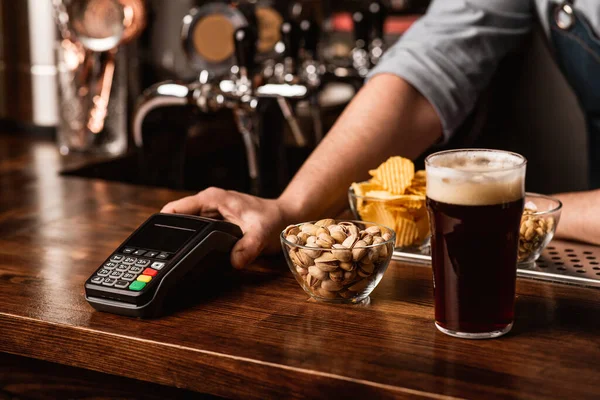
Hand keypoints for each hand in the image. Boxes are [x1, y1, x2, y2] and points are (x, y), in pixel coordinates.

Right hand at [161, 188, 290, 267]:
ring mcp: (210, 215)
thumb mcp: (262, 232)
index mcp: (212, 199)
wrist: (285, 218)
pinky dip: (192, 245)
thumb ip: (248, 246)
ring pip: (185, 229)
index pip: (175, 209)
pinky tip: (192, 258)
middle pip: (176, 221)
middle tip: (165, 259)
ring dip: (180, 242)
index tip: (156, 243)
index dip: (162, 224)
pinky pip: (196, 235)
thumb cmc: (274, 218)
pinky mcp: (214, 225)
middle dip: (169, 238)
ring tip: (175, 260)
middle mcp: (208, 205)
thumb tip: (234, 261)